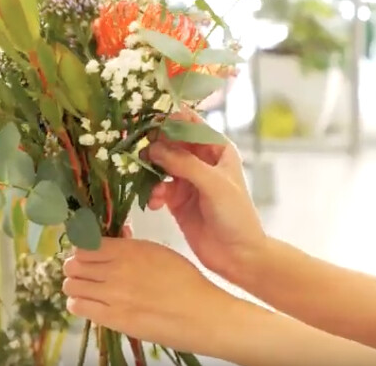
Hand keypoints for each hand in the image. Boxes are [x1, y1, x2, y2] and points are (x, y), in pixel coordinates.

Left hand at [62, 236, 232, 349]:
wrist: (200, 313)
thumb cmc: (186, 281)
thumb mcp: (160, 252)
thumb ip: (132, 246)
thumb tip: (115, 238)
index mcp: (129, 250)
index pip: (85, 244)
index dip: (83, 248)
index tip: (86, 253)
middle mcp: (116, 270)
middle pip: (73, 264)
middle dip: (76, 267)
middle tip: (85, 272)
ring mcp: (112, 295)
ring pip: (72, 285)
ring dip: (76, 285)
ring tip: (87, 289)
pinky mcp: (113, 318)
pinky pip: (78, 307)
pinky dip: (78, 303)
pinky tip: (89, 303)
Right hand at [145, 110, 265, 279]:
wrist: (238, 255)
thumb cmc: (235, 215)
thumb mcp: (214, 184)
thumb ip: (185, 164)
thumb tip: (154, 147)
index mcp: (216, 148)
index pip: (189, 123)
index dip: (168, 119)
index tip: (147, 121)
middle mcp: (200, 159)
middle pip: (169, 141)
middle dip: (153, 145)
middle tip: (138, 151)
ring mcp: (187, 179)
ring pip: (159, 164)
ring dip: (149, 171)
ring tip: (146, 181)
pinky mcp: (175, 200)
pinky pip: (156, 188)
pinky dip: (152, 193)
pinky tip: (155, 204)